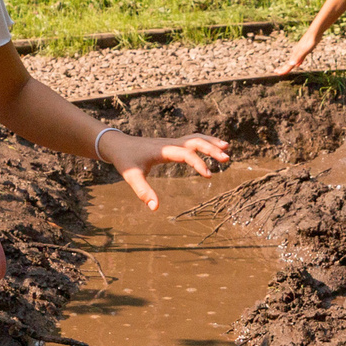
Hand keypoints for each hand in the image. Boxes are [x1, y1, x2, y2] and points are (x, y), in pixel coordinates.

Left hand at [101, 132, 231, 209]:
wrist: (118, 144)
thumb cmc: (125, 160)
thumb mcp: (131, 176)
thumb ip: (143, 191)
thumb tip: (155, 207)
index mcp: (163, 150)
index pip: (186, 154)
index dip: (198, 163)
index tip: (209, 176)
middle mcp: (170, 143)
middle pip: (195, 141)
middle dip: (212, 148)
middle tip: (227, 158)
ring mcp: (171, 142)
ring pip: (195, 138)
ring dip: (211, 142)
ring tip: (227, 148)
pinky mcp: (171, 144)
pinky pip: (191, 141)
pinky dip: (204, 142)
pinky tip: (212, 147)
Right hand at [279, 31, 321, 75]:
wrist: (315, 32)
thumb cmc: (310, 41)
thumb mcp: (305, 50)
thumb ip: (299, 57)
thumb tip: (291, 64)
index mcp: (296, 54)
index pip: (289, 64)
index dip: (284, 70)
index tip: (277, 73)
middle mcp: (296, 53)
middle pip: (289, 63)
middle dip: (283, 68)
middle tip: (276, 72)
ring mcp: (300, 51)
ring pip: (293, 60)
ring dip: (289, 65)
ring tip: (286, 68)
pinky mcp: (304, 50)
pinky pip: (299, 58)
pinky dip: (298, 62)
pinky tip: (299, 64)